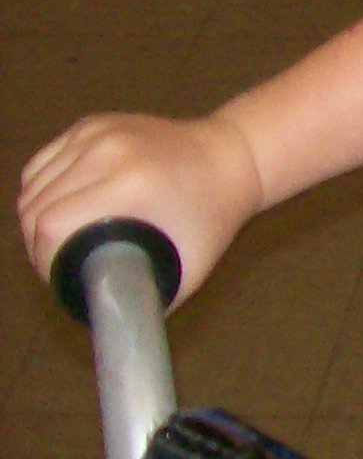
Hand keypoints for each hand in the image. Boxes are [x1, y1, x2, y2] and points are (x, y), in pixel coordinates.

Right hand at [18, 112, 265, 303]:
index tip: (56, 276)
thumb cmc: (213, 219)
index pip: (52, 224)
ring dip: (34, 215)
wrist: (232, 157)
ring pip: (33, 184)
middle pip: (36, 205)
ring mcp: (98, 132)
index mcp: (131, 185)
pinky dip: (39, 187)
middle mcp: (109, 152)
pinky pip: (44, 162)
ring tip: (53, 240)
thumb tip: (110, 335)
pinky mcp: (92, 124)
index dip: (43, 258)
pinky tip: (51, 206)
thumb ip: (146, 302)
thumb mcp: (188, 269)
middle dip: (36, 242)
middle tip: (54, 263)